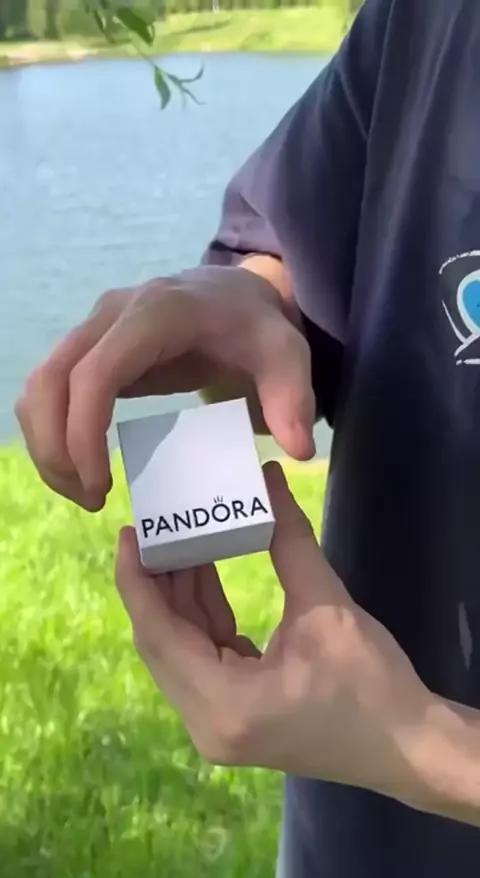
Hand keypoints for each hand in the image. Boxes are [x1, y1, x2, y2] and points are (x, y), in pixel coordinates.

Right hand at [15, 265, 315, 510]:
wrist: (237, 296)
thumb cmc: (257, 328)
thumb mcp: (286, 355)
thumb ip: (294, 398)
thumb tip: (297, 452)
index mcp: (156, 314)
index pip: (95, 373)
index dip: (83, 432)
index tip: (99, 487)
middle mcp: (112, 314)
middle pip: (50, 380)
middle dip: (54, 448)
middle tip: (89, 499)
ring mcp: (95, 328)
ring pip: (39, 385)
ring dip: (46, 444)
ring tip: (83, 492)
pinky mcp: (90, 348)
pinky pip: (51, 389)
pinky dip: (52, 431)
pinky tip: (80, 468)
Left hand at [115, 462, 434, 802]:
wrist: (409, 746)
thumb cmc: (372, 683)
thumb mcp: (326, 607)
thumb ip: (289, 541)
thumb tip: (268, 479)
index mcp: (223, 704)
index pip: (158, 634)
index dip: (136, 580)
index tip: (128, 533)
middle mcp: (207, 723)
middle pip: (162, 642)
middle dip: (157, 583)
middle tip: (155, 528)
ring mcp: (219, 726)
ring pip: (181, 650)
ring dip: (181, 598)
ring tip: (180, 540)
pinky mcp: (235, 718)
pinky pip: (203, 660)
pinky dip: (204, 618)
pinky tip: (205, 576)